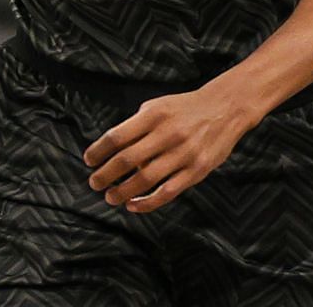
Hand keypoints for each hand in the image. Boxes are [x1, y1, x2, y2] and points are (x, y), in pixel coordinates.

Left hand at [82, 85, 260, 213]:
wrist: (224, 108)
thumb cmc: (183, 109)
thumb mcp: (156, 107)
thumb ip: (135, 126)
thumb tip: (110, 150)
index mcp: (153, 116)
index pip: (116, 137)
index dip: (98, 151)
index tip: (88, 161)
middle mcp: (167, 134)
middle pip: (127, 159)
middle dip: (105, 175)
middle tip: (94, 183)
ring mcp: (183, 153)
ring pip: (145, 179)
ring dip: (123, 191)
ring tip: (110, 197)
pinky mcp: (197, 171)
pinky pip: (168, 192)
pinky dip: (148, 202)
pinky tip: (134, 205)